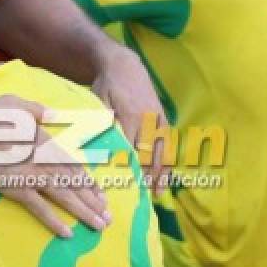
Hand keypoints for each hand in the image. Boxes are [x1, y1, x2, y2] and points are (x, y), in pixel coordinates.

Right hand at [0, 93, 109, 237]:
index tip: (102, 197)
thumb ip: (39, 111)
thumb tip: (53, 114)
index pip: (75, 166)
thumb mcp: (18, 105)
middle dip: (94, 202)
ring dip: (84, 213)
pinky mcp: (16, 188)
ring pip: (65, 197)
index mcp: (47, 142)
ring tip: (99, 226)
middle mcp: (46, 160)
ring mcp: (32, 175)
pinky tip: (67, 234)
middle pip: (76, 184)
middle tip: (108, 219)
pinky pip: (40, 208)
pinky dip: (54, 221)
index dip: (90, 183)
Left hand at [91, 47, 170, 194]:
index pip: (132, 149)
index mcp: (130, 116)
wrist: (126, 66)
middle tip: (143, 200)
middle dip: (147, 178)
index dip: (131, 170)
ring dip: (160, 175)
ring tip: (157, 194)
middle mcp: (148, 120)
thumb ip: (101, 124)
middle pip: (149, 155)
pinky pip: (169, 146)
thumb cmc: (106, 86)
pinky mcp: (165, 120)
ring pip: (162, 152)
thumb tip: (100, 148)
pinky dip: (167, 164)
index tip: (128, 188)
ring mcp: (159, 120)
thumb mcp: (98, 102)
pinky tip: (165, 179)